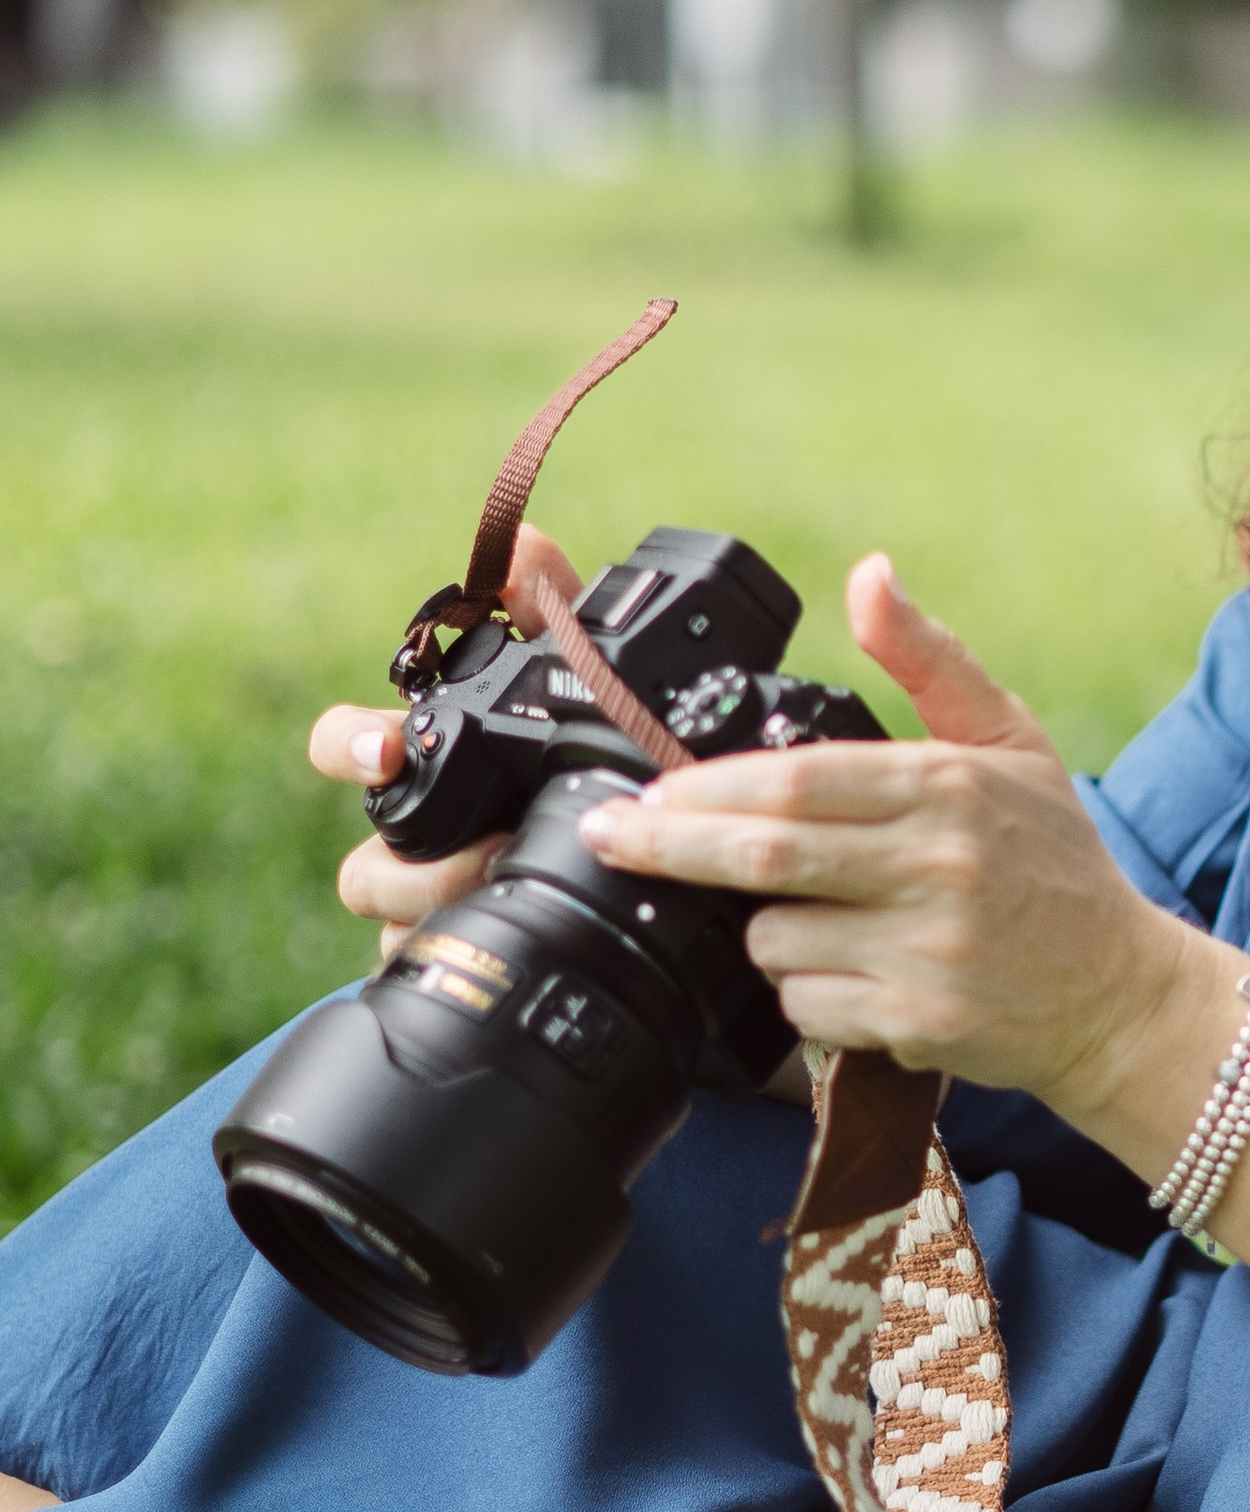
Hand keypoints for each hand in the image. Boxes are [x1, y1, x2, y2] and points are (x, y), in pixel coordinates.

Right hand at [308, 527, 585, 954]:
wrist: (642, 854)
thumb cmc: (577, 756)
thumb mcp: (572, 679)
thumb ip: (545, 607)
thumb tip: (516, 542)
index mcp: (423, 762)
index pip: (345, 745)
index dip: (350, 745)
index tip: (389, 748)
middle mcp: (411, 835)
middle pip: (363, 862)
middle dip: (411, 864)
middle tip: (484, 853)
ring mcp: (425, 901)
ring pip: (389, 922)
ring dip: (438, 911)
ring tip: (509, 891)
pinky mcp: (453, 952)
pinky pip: (424, 969)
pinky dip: (450, 961)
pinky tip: (496, 953)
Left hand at [573, 554, 1192, 1110]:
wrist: (1122, 994)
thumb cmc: (1055, 861)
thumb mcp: (1010, 741)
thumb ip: (931, 659)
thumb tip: (869, 574)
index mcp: (949, 786)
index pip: (799, 779)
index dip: (708, 788)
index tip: (646, 792)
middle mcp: (939, 866)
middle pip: (766, 855)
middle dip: (672, 847)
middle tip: (613, 839)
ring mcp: (929, 951)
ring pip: (774, 939)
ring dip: (757, 930)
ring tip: (802, 918)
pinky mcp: (919, 1024)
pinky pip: (806, 1007)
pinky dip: (800, 992)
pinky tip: (843, 975)